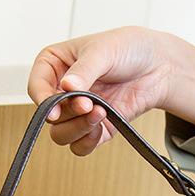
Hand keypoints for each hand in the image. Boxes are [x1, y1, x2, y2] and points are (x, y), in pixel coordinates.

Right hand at [27, 26, 194, 155]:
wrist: (157, 66)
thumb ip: (83, 71)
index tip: (55, 108)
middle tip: (88, 104)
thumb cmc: (128, 48)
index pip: (37, 88)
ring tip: (100, 113)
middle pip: (50, 116)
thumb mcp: (102, 51)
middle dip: (68, 113)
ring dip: (78, 129)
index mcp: (54, 65)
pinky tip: (102, 125)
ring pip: (62, 135)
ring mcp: (77, 111)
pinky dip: (88, 141)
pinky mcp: (94, 128)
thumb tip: (67, 87)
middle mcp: (61, 90)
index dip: (44, 101)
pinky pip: (80, 146)